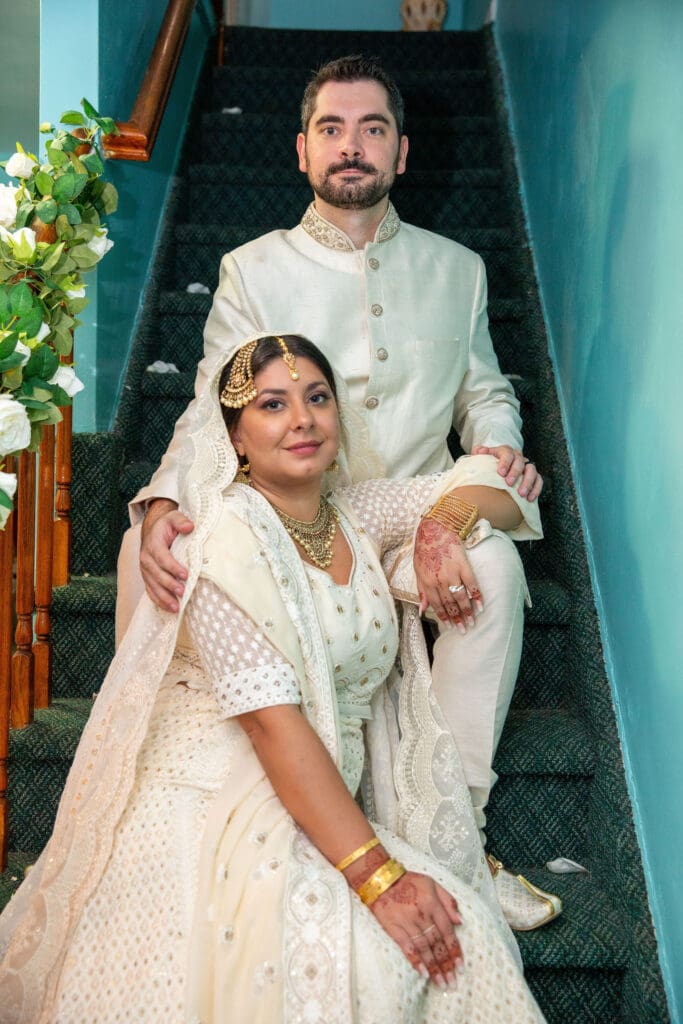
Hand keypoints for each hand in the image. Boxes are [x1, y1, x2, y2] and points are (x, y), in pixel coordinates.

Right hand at [140, 499, 193, 611]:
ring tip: (176, 607)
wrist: (153, 529)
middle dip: (169, 584)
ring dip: (164, 597)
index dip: (173, 567)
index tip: (186, 575)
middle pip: (156, 574)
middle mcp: (146, 558)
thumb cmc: (167, 525)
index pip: (162, 557)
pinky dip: (159, 601)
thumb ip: (181, 521)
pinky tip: (169, 609)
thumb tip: (190, 527)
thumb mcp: (174, 518)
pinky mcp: (147, 577)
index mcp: (153, 544)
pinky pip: (151, 591)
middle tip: (182, 592)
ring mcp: (145, 570)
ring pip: (152, 586)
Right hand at [370, 871, 462, 987]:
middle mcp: (421, 914)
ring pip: (424, 949)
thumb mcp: (432, 883)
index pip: (447, 931)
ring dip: (433, 968)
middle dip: (446, 965)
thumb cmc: (409, 881)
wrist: (380, 879)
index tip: (461, 967)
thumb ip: (448, 900)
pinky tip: (423, 973)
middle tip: (452, 983)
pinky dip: (415, 961)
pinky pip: (406, 947)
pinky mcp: (393, 928)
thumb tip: (461, 921)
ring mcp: (406, 922)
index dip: (455, 950)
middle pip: (436, 943)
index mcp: (432, 903)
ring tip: (441, 984)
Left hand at [414, 518, 482, 628]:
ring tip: (472, 622)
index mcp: (426, 581)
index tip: (451, 627)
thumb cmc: (425, 549)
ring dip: (467, 611)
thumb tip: (422, 610)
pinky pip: (471, 584)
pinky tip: (481, 605)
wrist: (435, 528)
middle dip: (457, 619)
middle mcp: (438, 580)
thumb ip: (421, 591)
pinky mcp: (463, 565)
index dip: (444, 617)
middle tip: (464, 630)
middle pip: (449, 604)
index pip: (437, 604)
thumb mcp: (417, 570)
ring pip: (460, 597)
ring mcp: (451, 573)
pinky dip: (477, 596)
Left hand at [471, 444, 542, 500]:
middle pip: (520, 461)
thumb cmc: (486, 465)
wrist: (494, 471)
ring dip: (528, 482)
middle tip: (509, 483)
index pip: (507, 454)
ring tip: (521, 494)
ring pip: (532, 471)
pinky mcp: (533, 476)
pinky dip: (536, 489)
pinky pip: (538, 480)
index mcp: (504, 451)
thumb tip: (481, 451)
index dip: (505, 463)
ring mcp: (526, 466)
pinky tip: (529, 498)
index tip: (501, 473)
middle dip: (515, 473)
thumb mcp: (480, 458)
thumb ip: (478, 453)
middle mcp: (517, 456)